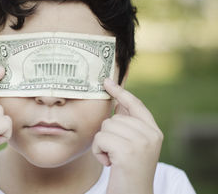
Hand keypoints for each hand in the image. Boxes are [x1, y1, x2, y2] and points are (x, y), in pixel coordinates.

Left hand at [92, 78, 163, 193]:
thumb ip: (128, 125)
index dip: (121, 92)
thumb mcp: (133, 145)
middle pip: (114, 118)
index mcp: (154, 132)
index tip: (107, 81)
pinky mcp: (127, 150)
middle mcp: (151, 135)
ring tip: (113, 158)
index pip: (136, 105)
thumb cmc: (128, 171)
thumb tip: (117, 102)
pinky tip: (109, 163)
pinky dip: (99, 152)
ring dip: (103, 144)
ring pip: (106, 127)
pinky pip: (101, 138)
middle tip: (116, 153)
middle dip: (108, 135)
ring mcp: (141, 142)